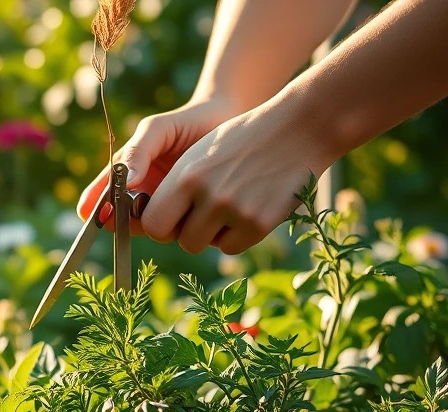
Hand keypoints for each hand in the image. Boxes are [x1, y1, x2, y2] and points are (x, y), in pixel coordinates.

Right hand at [76, 98, 238, 231]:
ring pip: (148, 228)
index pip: (102, 194)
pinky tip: (192, 207)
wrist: (227, 124)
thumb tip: (126, 181)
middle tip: (139, 205)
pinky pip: (175, 230)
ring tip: (174, 199)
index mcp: (126, 173)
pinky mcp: (186, 216)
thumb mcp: (158, 129)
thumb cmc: (188, 121)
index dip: (94, 206)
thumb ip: (139, 150)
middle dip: (124, 218)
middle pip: (121, 218)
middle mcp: (140, 194)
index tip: (90, 214)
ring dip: (154, 222)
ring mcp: (163, 207)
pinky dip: (178, 224)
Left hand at [139, 97, 334, 253]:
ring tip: (226, 204)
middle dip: (183, 231)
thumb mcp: (198, 154)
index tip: (169, 216)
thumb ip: (172, 186)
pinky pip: (230, 247)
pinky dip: (235, 235)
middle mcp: (208, 195)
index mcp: (186, 175)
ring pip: (201, 245)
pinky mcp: (259, 224)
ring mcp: (235, 212)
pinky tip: (248, 207)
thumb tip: (148, 223)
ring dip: (209, 232)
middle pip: (177, 240)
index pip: (152, 224)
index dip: (159, 223)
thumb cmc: (240, 141)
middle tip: (198, 213)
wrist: (299, 129)